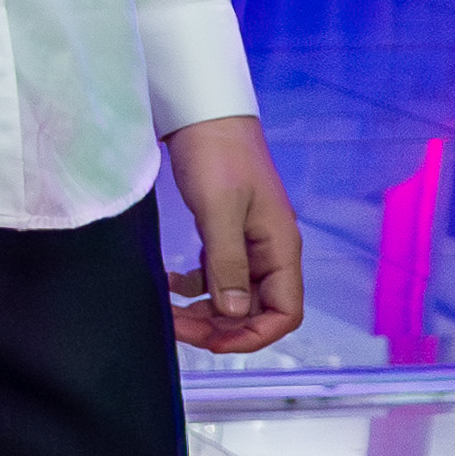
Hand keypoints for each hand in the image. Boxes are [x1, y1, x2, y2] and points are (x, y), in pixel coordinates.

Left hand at [164, 112, 308, 352]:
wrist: (204, 113)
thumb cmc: (217, 155)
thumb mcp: (219, 212)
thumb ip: (227, 264)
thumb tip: (233, 314)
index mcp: (281, 248)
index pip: (284, 313)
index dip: (252, 336)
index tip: (211, 342)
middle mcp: (270, 251)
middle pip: (256, 310)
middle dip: (220, 327)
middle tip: (176, 327)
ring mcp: (249, 243)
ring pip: (234, 296)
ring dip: (205, 311)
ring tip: (169, 312)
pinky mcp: (226, 233)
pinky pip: (217, 275)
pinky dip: (195, 287)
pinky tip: (170, 286)